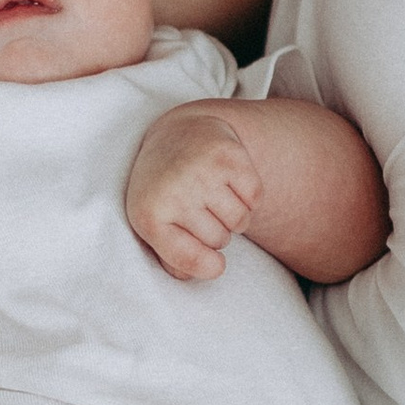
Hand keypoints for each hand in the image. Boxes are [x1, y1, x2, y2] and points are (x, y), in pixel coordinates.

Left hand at [125, 103, 262, 281]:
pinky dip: (249, 197)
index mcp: (149, 215)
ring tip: (216, 197)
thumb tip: (207, 271)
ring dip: (235, 217)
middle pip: (220, 241)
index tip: (214, 263)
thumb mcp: (155, 224)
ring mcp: (202, 171)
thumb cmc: (165, 190)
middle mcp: (174, 191)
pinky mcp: (229, 156)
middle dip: (217, 232)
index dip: (209, 267)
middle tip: (202, 210)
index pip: (190, 260)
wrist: (177, 133)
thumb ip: (175, 258)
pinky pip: (256, 198)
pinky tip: (230, 182)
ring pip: (241, 222)